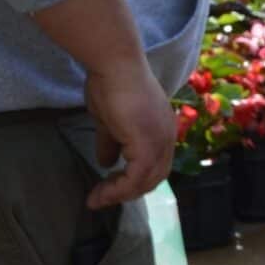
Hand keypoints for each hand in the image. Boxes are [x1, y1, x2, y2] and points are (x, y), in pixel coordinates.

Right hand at [84, 57, 176, 207]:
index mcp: (162, 130)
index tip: (108, 187)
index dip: (134, 180)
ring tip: (97, 199)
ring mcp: (161, 141)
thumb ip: (111, 143)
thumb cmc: (110, 85)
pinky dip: (119, 190)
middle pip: (154, 177)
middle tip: (101, 198)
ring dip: (120, 194)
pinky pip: (136, 178)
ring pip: (146, 181)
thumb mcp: (109, 122)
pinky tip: (101, 193)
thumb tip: (105, 162)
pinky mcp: (148, 145)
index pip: (155, 165)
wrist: (114, 65)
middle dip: (127, 192)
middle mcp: (167, 138)